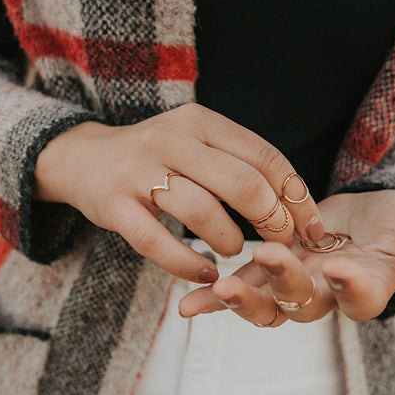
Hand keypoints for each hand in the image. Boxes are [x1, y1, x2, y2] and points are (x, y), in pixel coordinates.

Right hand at [34, 103, 324, 282]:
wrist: (83, 157)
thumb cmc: (156, 157)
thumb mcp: (196, 143)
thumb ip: (237, 163)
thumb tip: (295, 206)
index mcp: (200, 121)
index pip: (264, 157)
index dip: (296, 197)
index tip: (311, 228)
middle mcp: (171, 139)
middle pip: (241, 183)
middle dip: (271, 221)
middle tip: (278, 243)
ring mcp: (139, 172)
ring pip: (201, 211)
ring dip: (230, 241)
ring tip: (233, 251)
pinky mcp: (113, 205)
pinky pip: (157, 243)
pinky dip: (188, 265)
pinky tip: (205, 273)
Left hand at [178, 190, 394, 323]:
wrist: (366, 215)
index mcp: (365, 289)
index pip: (360, 298)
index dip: (350, 285)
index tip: (338, 266)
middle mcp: (326, 295)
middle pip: (303, 305)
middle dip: (285, 285)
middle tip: (268, 258)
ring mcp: (293, 285)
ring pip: (266, 303)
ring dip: (243, 298)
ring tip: (219, 288)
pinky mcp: (267, 271)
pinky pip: (240, 287)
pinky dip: (215, 296)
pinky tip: (189, 302)